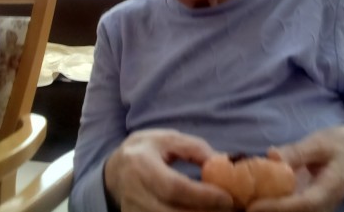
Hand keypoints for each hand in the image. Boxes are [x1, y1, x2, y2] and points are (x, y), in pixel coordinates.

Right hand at [104, 129, 234, 211]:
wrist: (114, 171)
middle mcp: (135, 193)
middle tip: (229, 208)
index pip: (174, 187)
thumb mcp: (168, 139)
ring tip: (217, 210)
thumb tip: (223, 161)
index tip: (227, 198)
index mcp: (141, 165)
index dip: (202, 196)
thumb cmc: (146, 151)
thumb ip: (194, 148)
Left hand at [247, 126, 343, 211]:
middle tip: (240, 207)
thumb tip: (272, 156)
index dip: (278, 208)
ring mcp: (315, 210)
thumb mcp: (318, 143)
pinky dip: (269, 208)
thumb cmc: (334, 146)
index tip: (253, 206)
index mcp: (329, 190)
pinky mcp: (305, 208)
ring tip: (240, 205)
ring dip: (266, 211)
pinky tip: (249, 201)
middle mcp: (323, 206)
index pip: (303, 205)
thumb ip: (297, 151)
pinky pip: (288, 211)